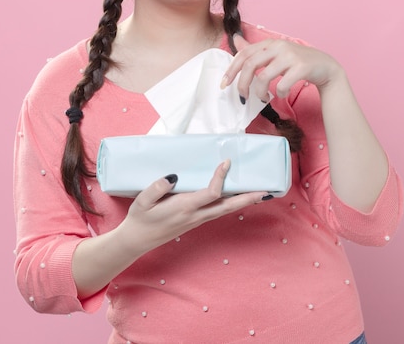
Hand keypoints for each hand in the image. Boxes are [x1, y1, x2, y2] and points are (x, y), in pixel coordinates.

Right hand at [118, 160, 267, 255]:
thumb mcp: (142, 201)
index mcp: (184, 207)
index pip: (210, 192)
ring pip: (225, 210)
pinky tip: (237, 198)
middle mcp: (195, 215)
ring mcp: (197, 219)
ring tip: (259, 193)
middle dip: (247, 198)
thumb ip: (156, 188)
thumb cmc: (140, 218)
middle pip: (227, 206)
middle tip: (266, 190)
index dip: (221, 178)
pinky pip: (218, 211)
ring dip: (243, 202)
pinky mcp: (196, 220)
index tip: (226, 162)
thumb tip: (173, 177)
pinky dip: (231, 204)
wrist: (137, 240)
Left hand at [221, 35, 342, 100]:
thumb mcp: (275, 54)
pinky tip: (281, 94)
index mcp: (270, 43)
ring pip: (264, 77)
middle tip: (242, 97)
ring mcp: (291, 56)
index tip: (224, 84)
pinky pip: (282, 84)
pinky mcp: (302, 67)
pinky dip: (279, 93)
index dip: (231, 69)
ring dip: (260, 92)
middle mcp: (279, 46)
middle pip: (251, 65)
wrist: (326, 67)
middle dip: (242, 84)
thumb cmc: (297, 62)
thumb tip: (235, 40)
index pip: (244, 54)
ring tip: (263, 98)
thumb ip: (255, 50)